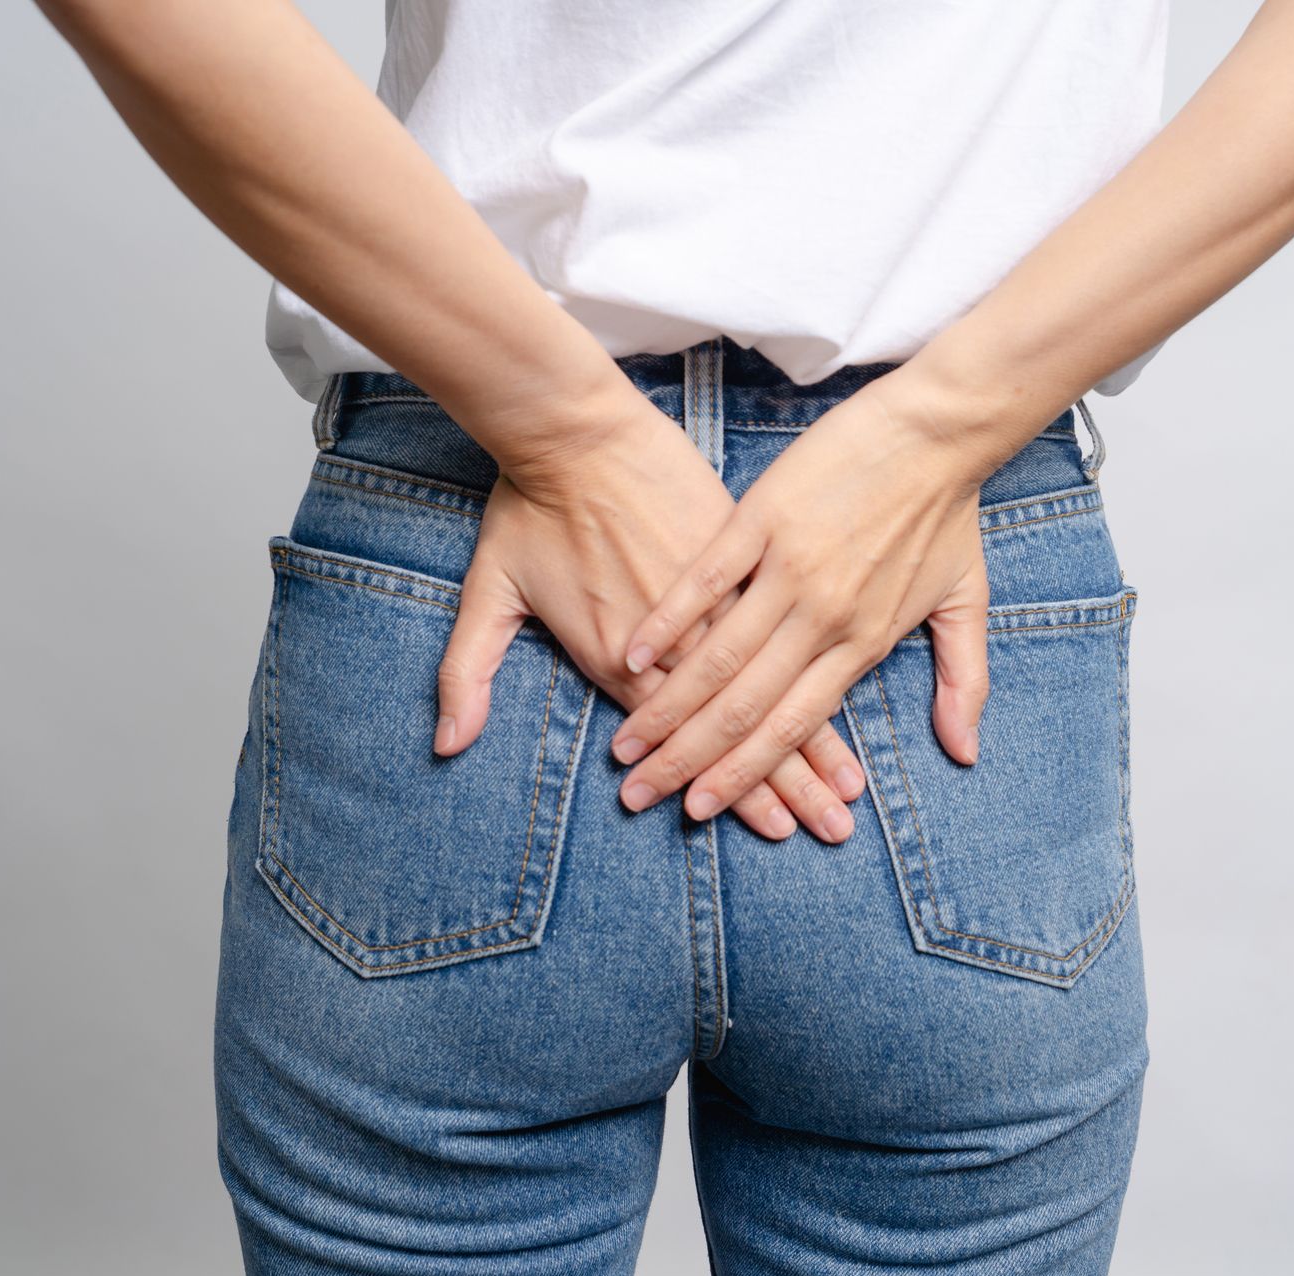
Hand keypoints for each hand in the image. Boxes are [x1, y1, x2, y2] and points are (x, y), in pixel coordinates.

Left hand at [434, 397, 865, 842]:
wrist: (574, 425)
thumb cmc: (532, 506)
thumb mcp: (487, 594)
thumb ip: (465, 674)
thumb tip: (447, 746)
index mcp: (615, 658)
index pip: (681, 742)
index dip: (729, 788)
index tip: (772, 831)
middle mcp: (669, 644)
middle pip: (738, 728)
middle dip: (786, 787)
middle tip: (829, 832)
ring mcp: (711, 602)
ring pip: (769, 688)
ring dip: (812, 745)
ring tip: (847, 794)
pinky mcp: (737, 559)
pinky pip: (782, 630)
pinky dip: (811, 671)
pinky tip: (841, 701)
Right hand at [609, 375, 993, 821]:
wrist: (938, 426)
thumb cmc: (949, 512)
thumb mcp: (967, 603)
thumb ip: (964, 683)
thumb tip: (964, 755)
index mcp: (864, 642)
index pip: (792, 727)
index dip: (743, 776)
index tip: (699, 811)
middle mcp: (824, 616)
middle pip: (744, 707)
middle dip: (687, 761)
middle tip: (638, 796)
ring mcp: (791, 568)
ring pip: (717, 657)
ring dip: (665, 707)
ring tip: (625, 747)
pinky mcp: (764, 518)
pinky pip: (705, 581)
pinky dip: (666, 623)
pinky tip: (629, 658)